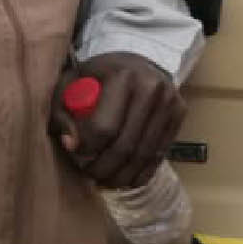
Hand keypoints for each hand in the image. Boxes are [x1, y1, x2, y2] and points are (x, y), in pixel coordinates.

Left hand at [50, 53, 179, 189]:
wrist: (137, 61)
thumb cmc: (99, 76)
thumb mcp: (72, 83)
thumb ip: (63, 111)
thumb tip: (70, 143)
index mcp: (122, 76)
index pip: (104, 127)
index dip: (86, 147)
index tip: (73, 152)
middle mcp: (151, 88)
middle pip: (125, 146)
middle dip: (104, 168)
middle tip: (89, 175)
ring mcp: (169, 102)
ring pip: (144, 155)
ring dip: (122, 176)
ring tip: (104, 181)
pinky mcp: (179, 114)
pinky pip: (159, 155)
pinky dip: (141, 173)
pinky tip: (125, 180)